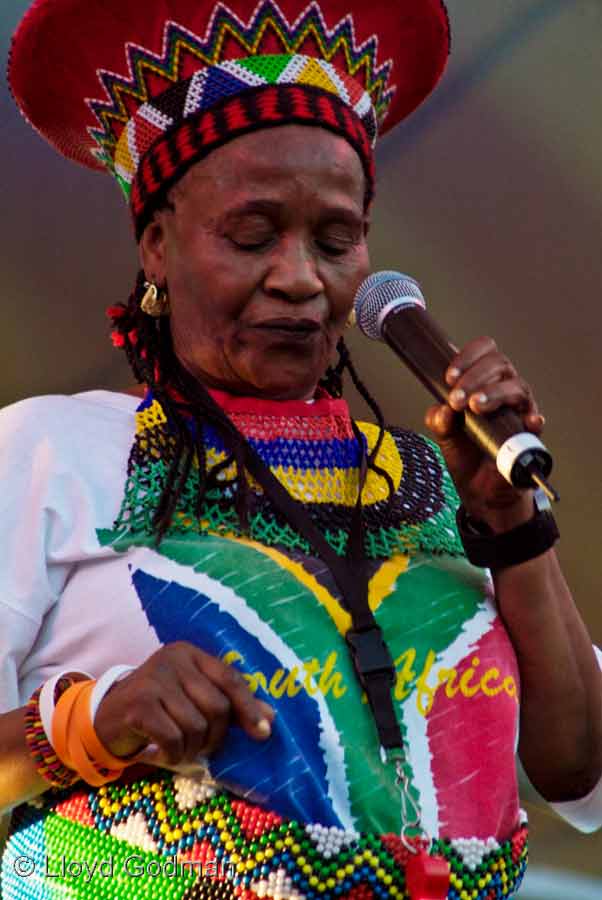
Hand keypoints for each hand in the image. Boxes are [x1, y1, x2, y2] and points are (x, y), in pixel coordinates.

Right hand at [94, 642, 273, 765]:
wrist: (104, 717)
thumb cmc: (158, 708)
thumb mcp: (192, 698)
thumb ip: (229, 704)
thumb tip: (270, 719)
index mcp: (190, 653)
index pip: (230, 678)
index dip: (249, 707)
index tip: (263, 733)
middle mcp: (173, 659)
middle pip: (217, 707)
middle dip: (215, 737)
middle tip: (202, 747)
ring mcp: (154, 679)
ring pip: (196, 727)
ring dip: (191, 749)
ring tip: (178, 748)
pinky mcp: (138, 703)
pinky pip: (173, 738)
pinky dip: (173, 754)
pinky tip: (162, 753)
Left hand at [424, 336, 544, 530]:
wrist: (478, 488)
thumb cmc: (465, 453)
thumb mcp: (443, 433)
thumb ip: (438, 419)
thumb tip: (443, 411)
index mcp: (482, 381)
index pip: (484, 351)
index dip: (468, 356)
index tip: (450, 376)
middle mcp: (503, 390)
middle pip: (500, 364)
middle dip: (475, 376)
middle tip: (457, 398)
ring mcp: (519, 410)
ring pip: (516, 387)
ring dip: (493, 393)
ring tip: (475, 406)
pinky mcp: (530, 434)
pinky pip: (537, 421)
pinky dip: (533, 418)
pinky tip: (526, 421)